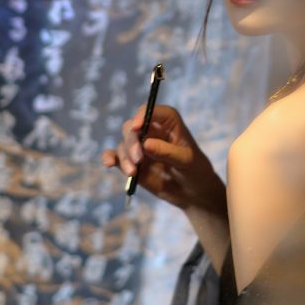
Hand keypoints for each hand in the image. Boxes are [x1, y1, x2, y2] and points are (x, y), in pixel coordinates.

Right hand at [101, 104, 225, 215]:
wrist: (193, 193)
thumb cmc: (196, 171)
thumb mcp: (187, 161)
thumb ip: (167, 152)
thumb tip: (146, 144)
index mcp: (168, 123)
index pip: (151, 111)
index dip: (142, 115)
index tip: (137, 128)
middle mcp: (151, 131)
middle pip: (132, 127)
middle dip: (132, 142)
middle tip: (139, 159)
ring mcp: (139, 146)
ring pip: (123, 143)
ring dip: (125, 157)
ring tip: (133, 173)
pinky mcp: (131, 162)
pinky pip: (116, 156)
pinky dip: (110, 158)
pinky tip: (109, 163)